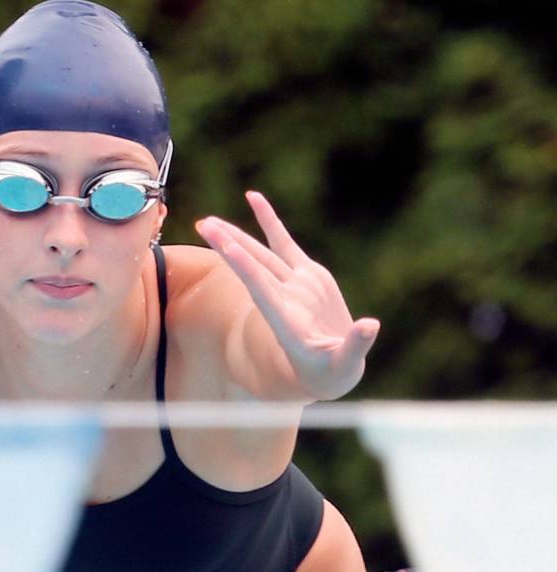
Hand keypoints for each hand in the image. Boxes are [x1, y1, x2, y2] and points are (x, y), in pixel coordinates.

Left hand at [196, 191, 379, 400]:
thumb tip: (369, 326)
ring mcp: (295, 284)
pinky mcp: (308, 275)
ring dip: (235, 235)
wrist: (331, 371)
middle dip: (227, 245)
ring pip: (260, 253)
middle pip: (251, 266)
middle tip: (202, 224)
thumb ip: (354, 346)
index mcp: (287, 320)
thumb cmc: (333, 374)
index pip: (261, 289)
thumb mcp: (343, 366)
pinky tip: (253, 198)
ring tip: (208, 220)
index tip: (225, 247)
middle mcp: (285, 298)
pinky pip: (283, 242)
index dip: (244, 268)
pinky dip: (269, 221)